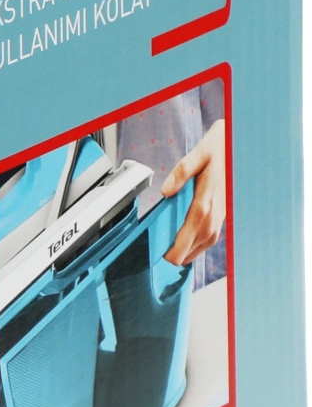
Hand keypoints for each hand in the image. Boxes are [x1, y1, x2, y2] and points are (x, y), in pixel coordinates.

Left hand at [161, 120, 226, 266]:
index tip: (170, 257)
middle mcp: (218, 207)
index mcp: (208, 195)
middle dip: (185, 253)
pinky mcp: (225, 209)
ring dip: (194, 250)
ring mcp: (223, 209)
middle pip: (201, 238)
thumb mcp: (198, 154)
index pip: (193, 227)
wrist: (240, 144)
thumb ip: (182, 172)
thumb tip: (166, 190)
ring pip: (209, 238)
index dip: (182, 245)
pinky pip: (214, 231)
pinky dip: (204, 242)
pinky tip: (194, 246)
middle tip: (169, 262)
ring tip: (179, 259)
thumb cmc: (218, 148)